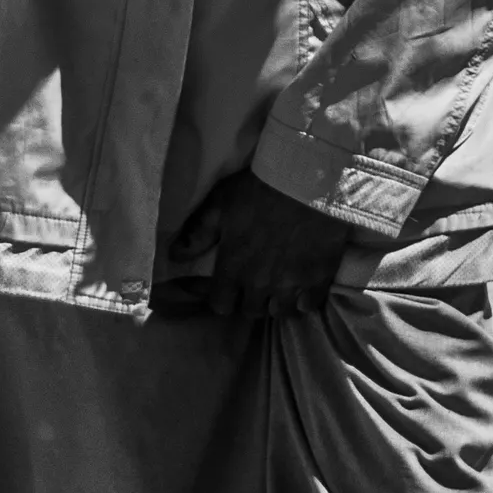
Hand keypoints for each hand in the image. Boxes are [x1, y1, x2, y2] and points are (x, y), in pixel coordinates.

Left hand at [171, 170, 368, 316]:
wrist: (311, 180)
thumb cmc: (260, 189)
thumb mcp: (220, 204)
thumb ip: (197, 233)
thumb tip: (174, 256)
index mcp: (233, 268)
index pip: (220, 305)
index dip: (223, 297)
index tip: (229, 287)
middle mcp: (259, 283)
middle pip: (250, 311)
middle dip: (250, 300)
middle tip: (256, 284)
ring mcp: (291, 283)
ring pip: (280, 312)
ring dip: (277, 302)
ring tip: (281, 288)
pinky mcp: (319, 278)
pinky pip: (309, 305)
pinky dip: (305, 300)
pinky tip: (304, 288)